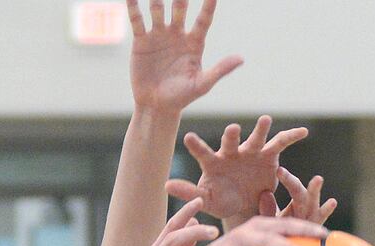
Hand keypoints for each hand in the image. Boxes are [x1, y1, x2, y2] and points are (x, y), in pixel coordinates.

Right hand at [127, 0, 241, 113]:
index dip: (209, 4)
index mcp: (194, 43)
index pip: (204, 19)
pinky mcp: (142, 41)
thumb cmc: (181, 98)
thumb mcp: (202, 85)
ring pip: (158, 8)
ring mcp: (159, 35)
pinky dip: (133, 6)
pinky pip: (138, 19)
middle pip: (180, 7)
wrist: (156, 107)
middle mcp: (177, 34)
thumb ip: (220, 70)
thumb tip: (241, 59)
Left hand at [166, 116, 307, 222]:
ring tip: (265, 120)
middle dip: (232, 135)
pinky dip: (292, 136)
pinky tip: (303, 131)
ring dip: (260, 129)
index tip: (188, 138)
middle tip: (232, 129)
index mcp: (213, 162)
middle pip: (231, 141)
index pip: (202, 152)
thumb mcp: (206, 200)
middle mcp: (232, 152)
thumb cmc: (222, 200)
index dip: (196, 146)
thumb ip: (189, 192)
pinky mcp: (269, 155)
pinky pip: (281, 143)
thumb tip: (165, 186)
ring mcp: (251, 151)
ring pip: (256, 138)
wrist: (246, 205)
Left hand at [257, 167, 336, 225]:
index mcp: (296, 205)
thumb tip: (265, 193)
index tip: (279, 170)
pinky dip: (326, 210)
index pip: (292, 187)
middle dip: (292, 183)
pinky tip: (332, 202)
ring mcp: (312, 218)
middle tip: (283, 172)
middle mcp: (306, 209)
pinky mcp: (316, 228)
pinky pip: (321, 219)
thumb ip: (268, 211)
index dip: (287, 178)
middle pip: (300, 193)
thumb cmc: (284, 240)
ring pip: (312, 203)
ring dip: (314, 191)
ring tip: (317, 179)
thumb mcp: (273, 224)